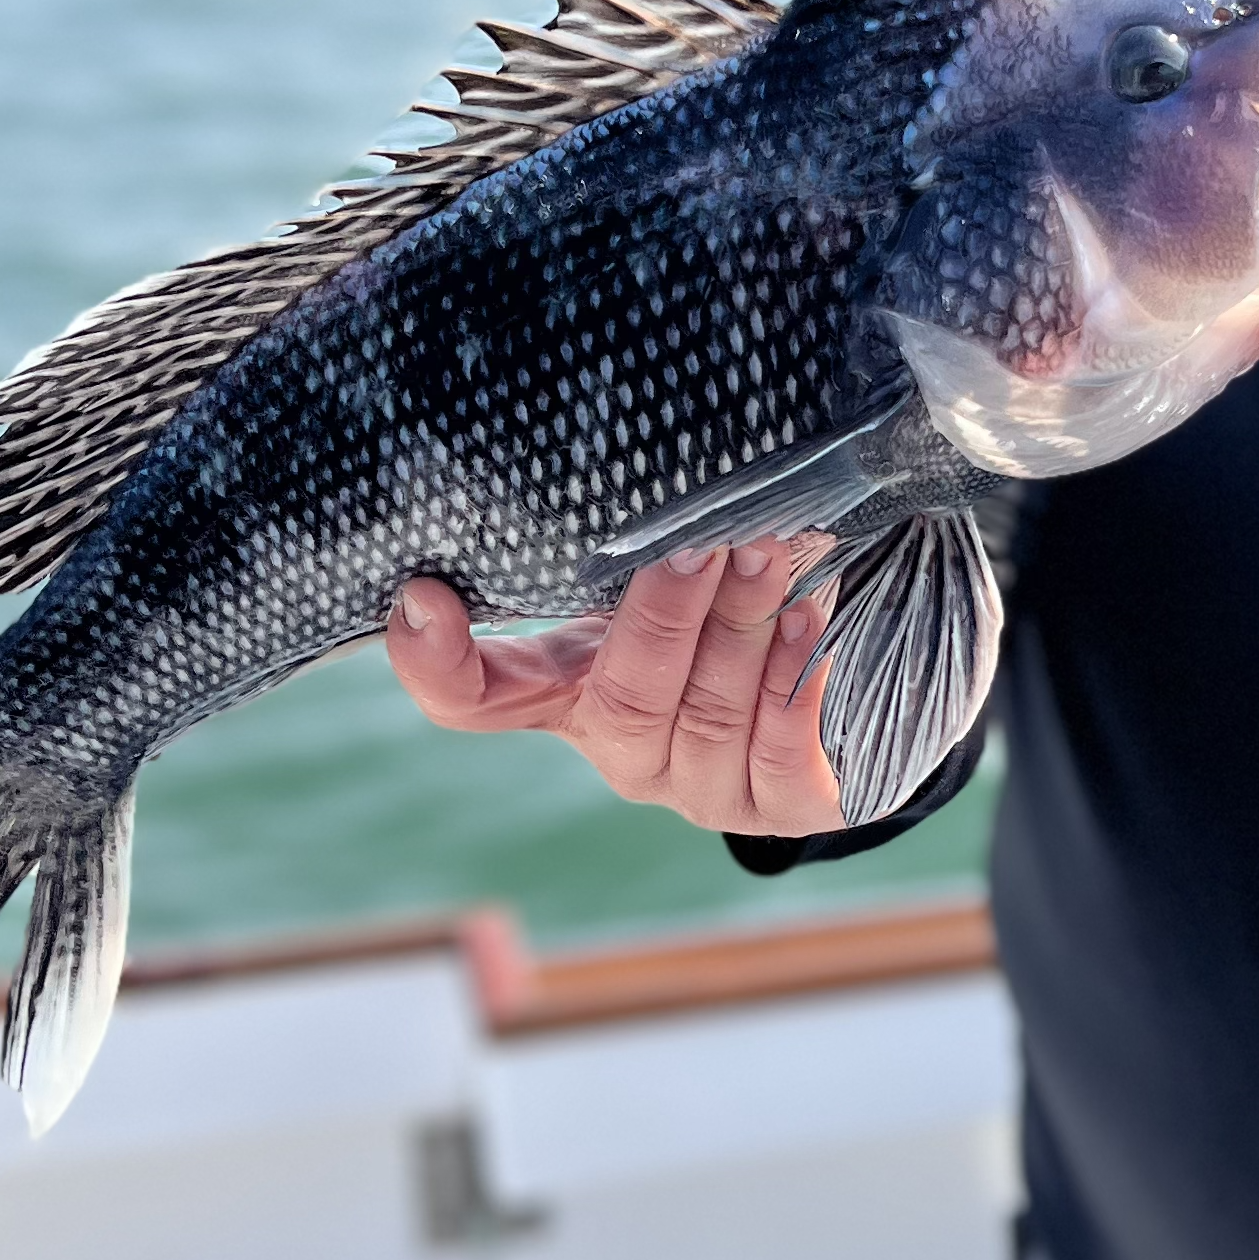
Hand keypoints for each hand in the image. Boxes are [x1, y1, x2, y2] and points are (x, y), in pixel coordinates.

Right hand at [386, 541, 845, 837]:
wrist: (837, 693)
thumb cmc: (727, 609)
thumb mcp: (662, 569)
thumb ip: (635, 537)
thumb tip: (631, 452)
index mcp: (571, 691)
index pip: (475, 699)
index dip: (438, 663)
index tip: (421, 598)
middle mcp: (628, 750)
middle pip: (623, 701)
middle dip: (663, 617)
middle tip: (698, 543)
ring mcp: (702, 787)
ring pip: (710, 717)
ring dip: (742, 629)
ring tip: (769, 554)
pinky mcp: (781, 806)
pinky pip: (780, 757)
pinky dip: (795, 685)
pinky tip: (808, 620)